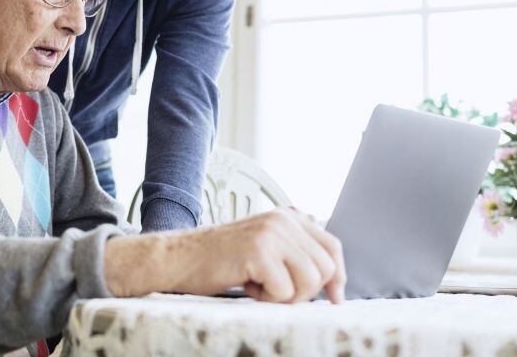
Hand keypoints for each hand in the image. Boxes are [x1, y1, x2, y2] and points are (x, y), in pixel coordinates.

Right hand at [105, 208, 345, 303]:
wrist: (178, 258)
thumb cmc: (219, 260)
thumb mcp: (264, 247)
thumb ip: (294, 252)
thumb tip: (333, 281)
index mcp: (288, 217)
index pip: (332, 246)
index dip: (337, 276)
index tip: (335, 297)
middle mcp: (283, 219)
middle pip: (326, 267)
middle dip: (306, 291)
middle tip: (275, 291)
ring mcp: (272, 232)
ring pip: (310, 281)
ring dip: (285, 296)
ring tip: (259, 286)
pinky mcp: (259, 250)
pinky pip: (285, 291)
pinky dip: (267, 299)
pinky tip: (246, 285)